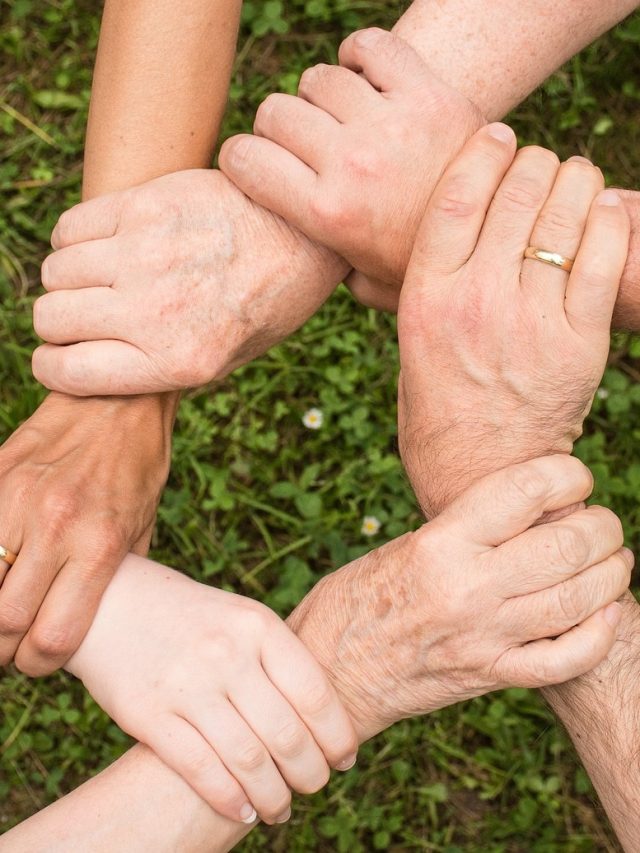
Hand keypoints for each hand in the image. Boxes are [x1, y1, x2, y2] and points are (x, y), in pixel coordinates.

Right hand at [0, 392, 174, 674]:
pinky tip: (0, 570)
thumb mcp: (142, 526)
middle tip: (12, 645)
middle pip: (4, 622)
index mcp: (100, 545)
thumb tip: (92, 619)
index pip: (53, 636)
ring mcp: (17, 501)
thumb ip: (114, 576)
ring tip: (1, 612)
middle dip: (4, 649)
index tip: (41, 660)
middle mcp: (56, 527)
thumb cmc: (137, 466)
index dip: (40, 664)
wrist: (117, 399)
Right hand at [32, 170, 347, 395]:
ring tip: (101, 278)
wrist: (306, 234)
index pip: (66, 372)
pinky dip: (74, 239)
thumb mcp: (227, 360)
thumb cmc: (267, 303)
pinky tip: (105, 244)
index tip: (60, 357)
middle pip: (51, 318)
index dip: (53, 367)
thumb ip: (160, 368)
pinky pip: (70, 227)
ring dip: (69, 280)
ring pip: (55, 272)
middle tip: (87, 316)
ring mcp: (146, 254)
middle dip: (59, 323)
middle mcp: (155, 311)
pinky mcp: (145, 205)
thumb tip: (94, 366)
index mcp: (178, 361)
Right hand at [68, 557, 357, 825]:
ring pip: (248, 760)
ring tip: (281, 809)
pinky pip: (201, 770)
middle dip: (310, 773)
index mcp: (257, 625)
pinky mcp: (149, 714)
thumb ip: (278, 659)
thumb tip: (326, 719)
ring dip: (274, 797)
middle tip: (315, 786)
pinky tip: (243, 810)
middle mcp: (226, 653)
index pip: (314, 693)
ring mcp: (187, 685)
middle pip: (286, 734)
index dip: (337, 735)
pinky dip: (229, 799)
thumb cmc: (192, 617)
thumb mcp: (241, 618)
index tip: (345, 758)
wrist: (113, 603)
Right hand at [219, 27, 483, 307]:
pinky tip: (364, 79)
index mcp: (328, 215)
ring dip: (320, 97)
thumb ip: (324, 269)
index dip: (240, 159)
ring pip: (318, 79)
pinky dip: (359, 55)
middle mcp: (352, 164)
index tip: (254, 165)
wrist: (501, 236)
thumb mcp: (367, 284)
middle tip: (302, 146)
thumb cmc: (424, 264)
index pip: (244, 159)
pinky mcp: (428, 93)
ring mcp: (390, 124)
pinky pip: (370, 46)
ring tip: (340, 119)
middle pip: (275, 112)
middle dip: (278, 129)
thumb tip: (294, 258)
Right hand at [289, 456, 629, 738]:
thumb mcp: (401, 546)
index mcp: (439, 544)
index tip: (575, 477)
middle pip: (566, 544)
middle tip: (603, 522)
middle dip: (602, 526)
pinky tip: (609, 614)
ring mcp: (483, 637)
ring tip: (614, 560)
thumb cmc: (355, 600)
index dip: (567, 474)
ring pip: (578, 599)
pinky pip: (564, 660)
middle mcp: (467, 588)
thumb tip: (526, 512)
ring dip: (611, 574)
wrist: (329, 674)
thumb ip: (463, 531)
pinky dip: (600, 635)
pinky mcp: (489, 676)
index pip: (524, 491)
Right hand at [396, 125, 629, 516]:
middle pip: (517, 193)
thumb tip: (444, 223)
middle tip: (541, 166)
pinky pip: (603, 257)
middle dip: (536, 163)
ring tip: (576, 180)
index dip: (485, 151)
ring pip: (565, 214)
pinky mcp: (578, 342)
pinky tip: (604, 210)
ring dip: (577, 180)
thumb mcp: (409, 340)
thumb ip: (425, 282)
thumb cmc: (438, 405)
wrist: (481, 472)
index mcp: (426, 297)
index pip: (458, 196)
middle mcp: (476, 301)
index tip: (500, 135)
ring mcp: (530, 320)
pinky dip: (609, 220)